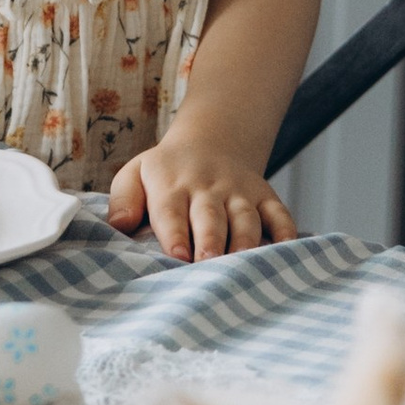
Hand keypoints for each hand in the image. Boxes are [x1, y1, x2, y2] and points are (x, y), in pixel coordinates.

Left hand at [107, 120, 296, 261]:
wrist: (211, 141)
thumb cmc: (166, 172)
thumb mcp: (135, 174)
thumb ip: (124, 199)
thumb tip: (118, 225)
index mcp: (172, 185)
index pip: (172, 210)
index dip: (175, 232)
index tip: (176, 255)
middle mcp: (208, 188)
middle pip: (211, 216)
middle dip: (211, 239)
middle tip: (208, 262)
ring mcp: (239, 192)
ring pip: (246, 217)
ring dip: (245, 240)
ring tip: (242, 263)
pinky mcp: (265, 196)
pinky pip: (279, 213)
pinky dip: (285, 232)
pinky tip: (285, 250)